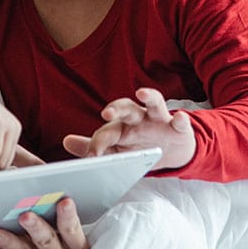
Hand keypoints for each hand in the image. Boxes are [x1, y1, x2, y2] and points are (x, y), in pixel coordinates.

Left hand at [0, 197, 88, 248]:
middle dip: (36, 228)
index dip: (69, 216)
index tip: (65, 201)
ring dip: (9, 241)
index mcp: (76, 245)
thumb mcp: (67, 226)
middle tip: (25, 215)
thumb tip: (35, 178)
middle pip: (47, 242)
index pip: (72, 230)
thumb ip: (58, 207)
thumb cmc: (64, 237)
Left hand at [61, 87, 195, 171]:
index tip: (92, 156)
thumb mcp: (118, 149)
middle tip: (106, 113)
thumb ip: (94, 146)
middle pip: (126, 108)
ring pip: (153, 104)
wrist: (172, 151)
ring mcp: (158, 121)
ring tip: (142, 92)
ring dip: (148, 97)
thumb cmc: (140, 146)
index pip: (107, 130)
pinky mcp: (178, 127)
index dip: (99, 142)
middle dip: (116, 109)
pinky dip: (181, 120)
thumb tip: (66, 142)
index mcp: (122, 126)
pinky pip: (181, 122)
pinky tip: (179, 118)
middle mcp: (138, 119)